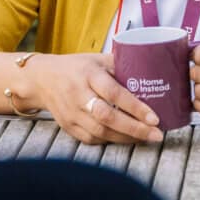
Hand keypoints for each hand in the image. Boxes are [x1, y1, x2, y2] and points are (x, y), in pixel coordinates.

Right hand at [28, 53, 163, 144]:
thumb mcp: (97, 59)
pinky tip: (126, 138)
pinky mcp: (68, 127)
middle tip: (156, 134)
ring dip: (126, 138)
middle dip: (135, 129)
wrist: (42, 79)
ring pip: (101, 132)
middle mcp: (79, 95)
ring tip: (147, 138)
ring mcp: (72, 114)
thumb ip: (121, 65)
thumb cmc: (75, 67)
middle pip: (108, 117)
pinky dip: (111, 140)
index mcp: (88, 74)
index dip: (135, 107)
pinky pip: (93, 139)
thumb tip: (151, 73)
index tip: (154, 117)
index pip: (114, 93)